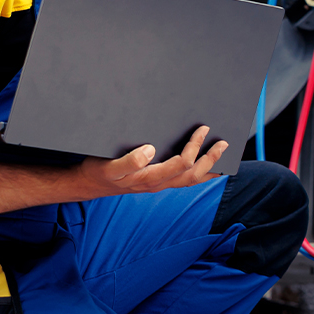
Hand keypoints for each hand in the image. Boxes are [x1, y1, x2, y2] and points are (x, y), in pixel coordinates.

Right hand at [78, 125, 227, 197]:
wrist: (89, 184)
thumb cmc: (100, 172)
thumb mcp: (108, 166)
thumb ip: (128, 161)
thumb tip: (150, 150)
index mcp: (149, 178)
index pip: (181, 163)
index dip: (194, 147)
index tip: (202, 129)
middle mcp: (158, 183)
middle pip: (192, 174)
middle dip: (210, 158)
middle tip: (223, 142)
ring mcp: (159, 184)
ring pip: (190, 180)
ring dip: (208, 168)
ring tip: (222, 155)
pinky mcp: (157, 182)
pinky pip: (183, 181)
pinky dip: (199, 175)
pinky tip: (206, 168)